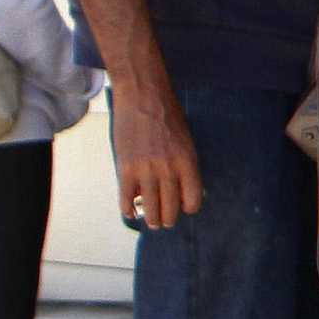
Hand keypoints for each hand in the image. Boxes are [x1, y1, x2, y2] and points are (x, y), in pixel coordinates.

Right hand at [110, 88, 202, 228]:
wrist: (143, 97)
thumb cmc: (167, 115)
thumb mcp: (185, 140)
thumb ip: (183, 164)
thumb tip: (180, 187)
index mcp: (188, 161)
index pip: (193, 199)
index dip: (189, 208)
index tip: (184, 209)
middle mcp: (169, 169)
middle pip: (171, 207)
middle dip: (168, 218)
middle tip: (165, 222)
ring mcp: (146, 170)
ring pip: (149, 207)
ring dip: (150, 218)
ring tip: (151, 222)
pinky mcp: (125, 168)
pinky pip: (127, 198)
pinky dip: (128, 208)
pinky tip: (130, 211)